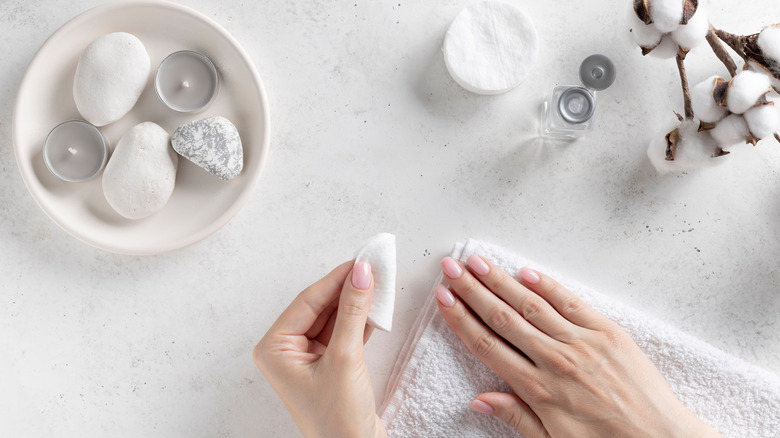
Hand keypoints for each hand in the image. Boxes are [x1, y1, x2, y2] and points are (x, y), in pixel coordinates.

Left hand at [253, 260, 386, 437]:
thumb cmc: (337, 420)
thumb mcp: (346, 359)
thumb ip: (353, 312)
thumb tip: (361, 275)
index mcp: (274, 349)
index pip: (308, 301)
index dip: (336, 279)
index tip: (361, 261)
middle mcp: (286, 351)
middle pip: (320, 307)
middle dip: (348, 289)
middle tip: (373, 268)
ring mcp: (307, 359)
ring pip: (334, 319)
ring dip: (357, 303)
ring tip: (379, 283)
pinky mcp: (329, 365)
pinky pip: (343, 333)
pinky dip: (361, 321)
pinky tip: (377, 307)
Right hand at [435, 255, 720, 437]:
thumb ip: (515, 416)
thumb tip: (478, 400)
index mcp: (537, 390)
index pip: (487, 345)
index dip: (461, 318)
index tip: (444, 298)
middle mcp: (555, 360)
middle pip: (502, 317)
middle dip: (472, 290)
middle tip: (451, 268)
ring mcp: (582, 342)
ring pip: (531, 304)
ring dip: (501, 280)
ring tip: (478, 262)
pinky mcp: (607, 332)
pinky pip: (571, 302)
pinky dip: (548, 285)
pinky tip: (526, 272)